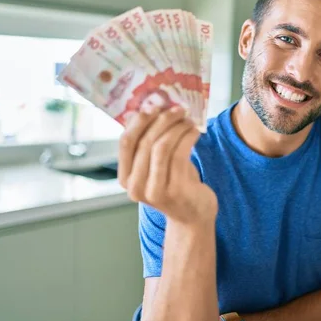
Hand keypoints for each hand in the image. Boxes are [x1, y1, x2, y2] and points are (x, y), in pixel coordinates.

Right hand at [118, 106, 217, 224]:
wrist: (193, 217)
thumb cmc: (175, 185)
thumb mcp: (156, 167)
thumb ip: (149, 145)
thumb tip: (152, 107)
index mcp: (126, 179)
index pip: (125, 143)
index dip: (138, 121)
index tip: (153, 104)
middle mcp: (136, 187)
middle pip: (144, 142)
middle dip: (161, 120)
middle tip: (177, 108)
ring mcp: (155, 191)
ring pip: (162, 146)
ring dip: (177, 127)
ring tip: (188, 119)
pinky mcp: (176, 191)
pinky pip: (180, 154)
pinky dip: (188, 137)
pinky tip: (195, 131)